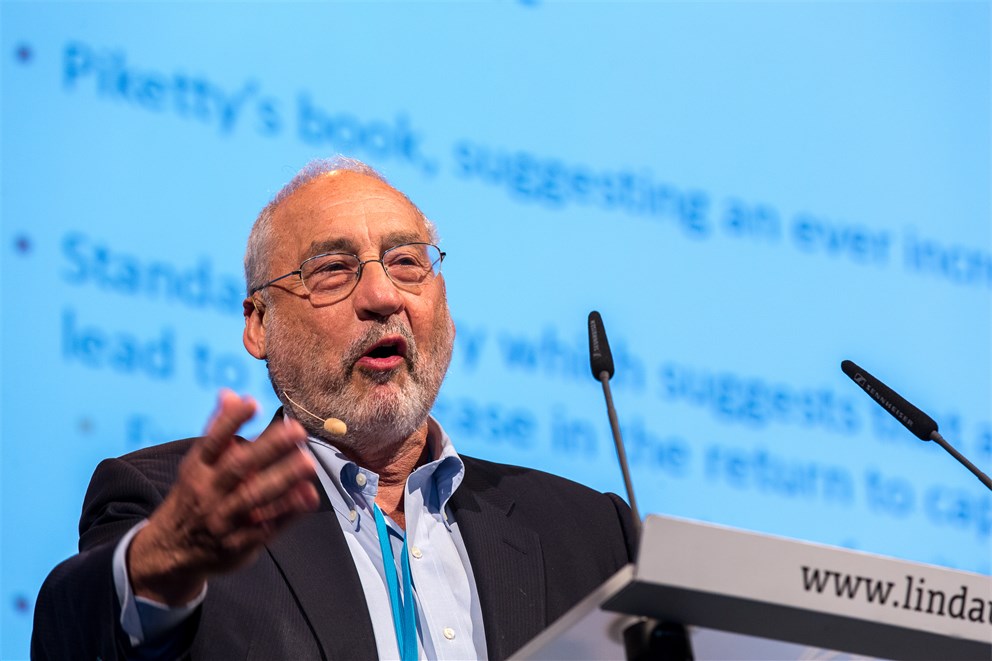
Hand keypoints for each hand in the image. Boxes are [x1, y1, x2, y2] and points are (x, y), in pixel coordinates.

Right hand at [128, 390, 319, 604]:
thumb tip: (230, 393)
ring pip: (254, 498)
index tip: (252, 402)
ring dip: (283, 479)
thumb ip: (219, 431)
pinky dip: (288, 512)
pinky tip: (309, 495)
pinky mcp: (237, 544)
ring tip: (308, 462)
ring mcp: (222, 520)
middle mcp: (208, 493)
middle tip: (297, 430)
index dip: (230, 421)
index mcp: (197, 469)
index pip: (212, 442)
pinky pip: (266, 527)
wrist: (171, 551)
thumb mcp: (199, 464)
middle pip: (237, 468)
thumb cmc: (195, 495)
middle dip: (268, 448)